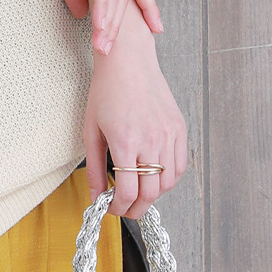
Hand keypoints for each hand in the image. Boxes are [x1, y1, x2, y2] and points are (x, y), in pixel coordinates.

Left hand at [82, 4, 187, 217]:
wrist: (129, 61)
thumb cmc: (106, 92)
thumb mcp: (91, 131)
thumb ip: (95, 168)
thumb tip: (96, 197)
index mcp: (125, 141)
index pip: (127, 191)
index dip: (118, 208)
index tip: (110, 208)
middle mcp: (151, 140)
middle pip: (150, 193)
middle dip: (135, 209)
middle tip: (124, 209)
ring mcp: (168, 134)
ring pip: (167, 183)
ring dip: (152, 196)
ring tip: (137, 194)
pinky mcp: (179, 129)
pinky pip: (179, 167)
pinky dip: (168, 180)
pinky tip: (154, 179)